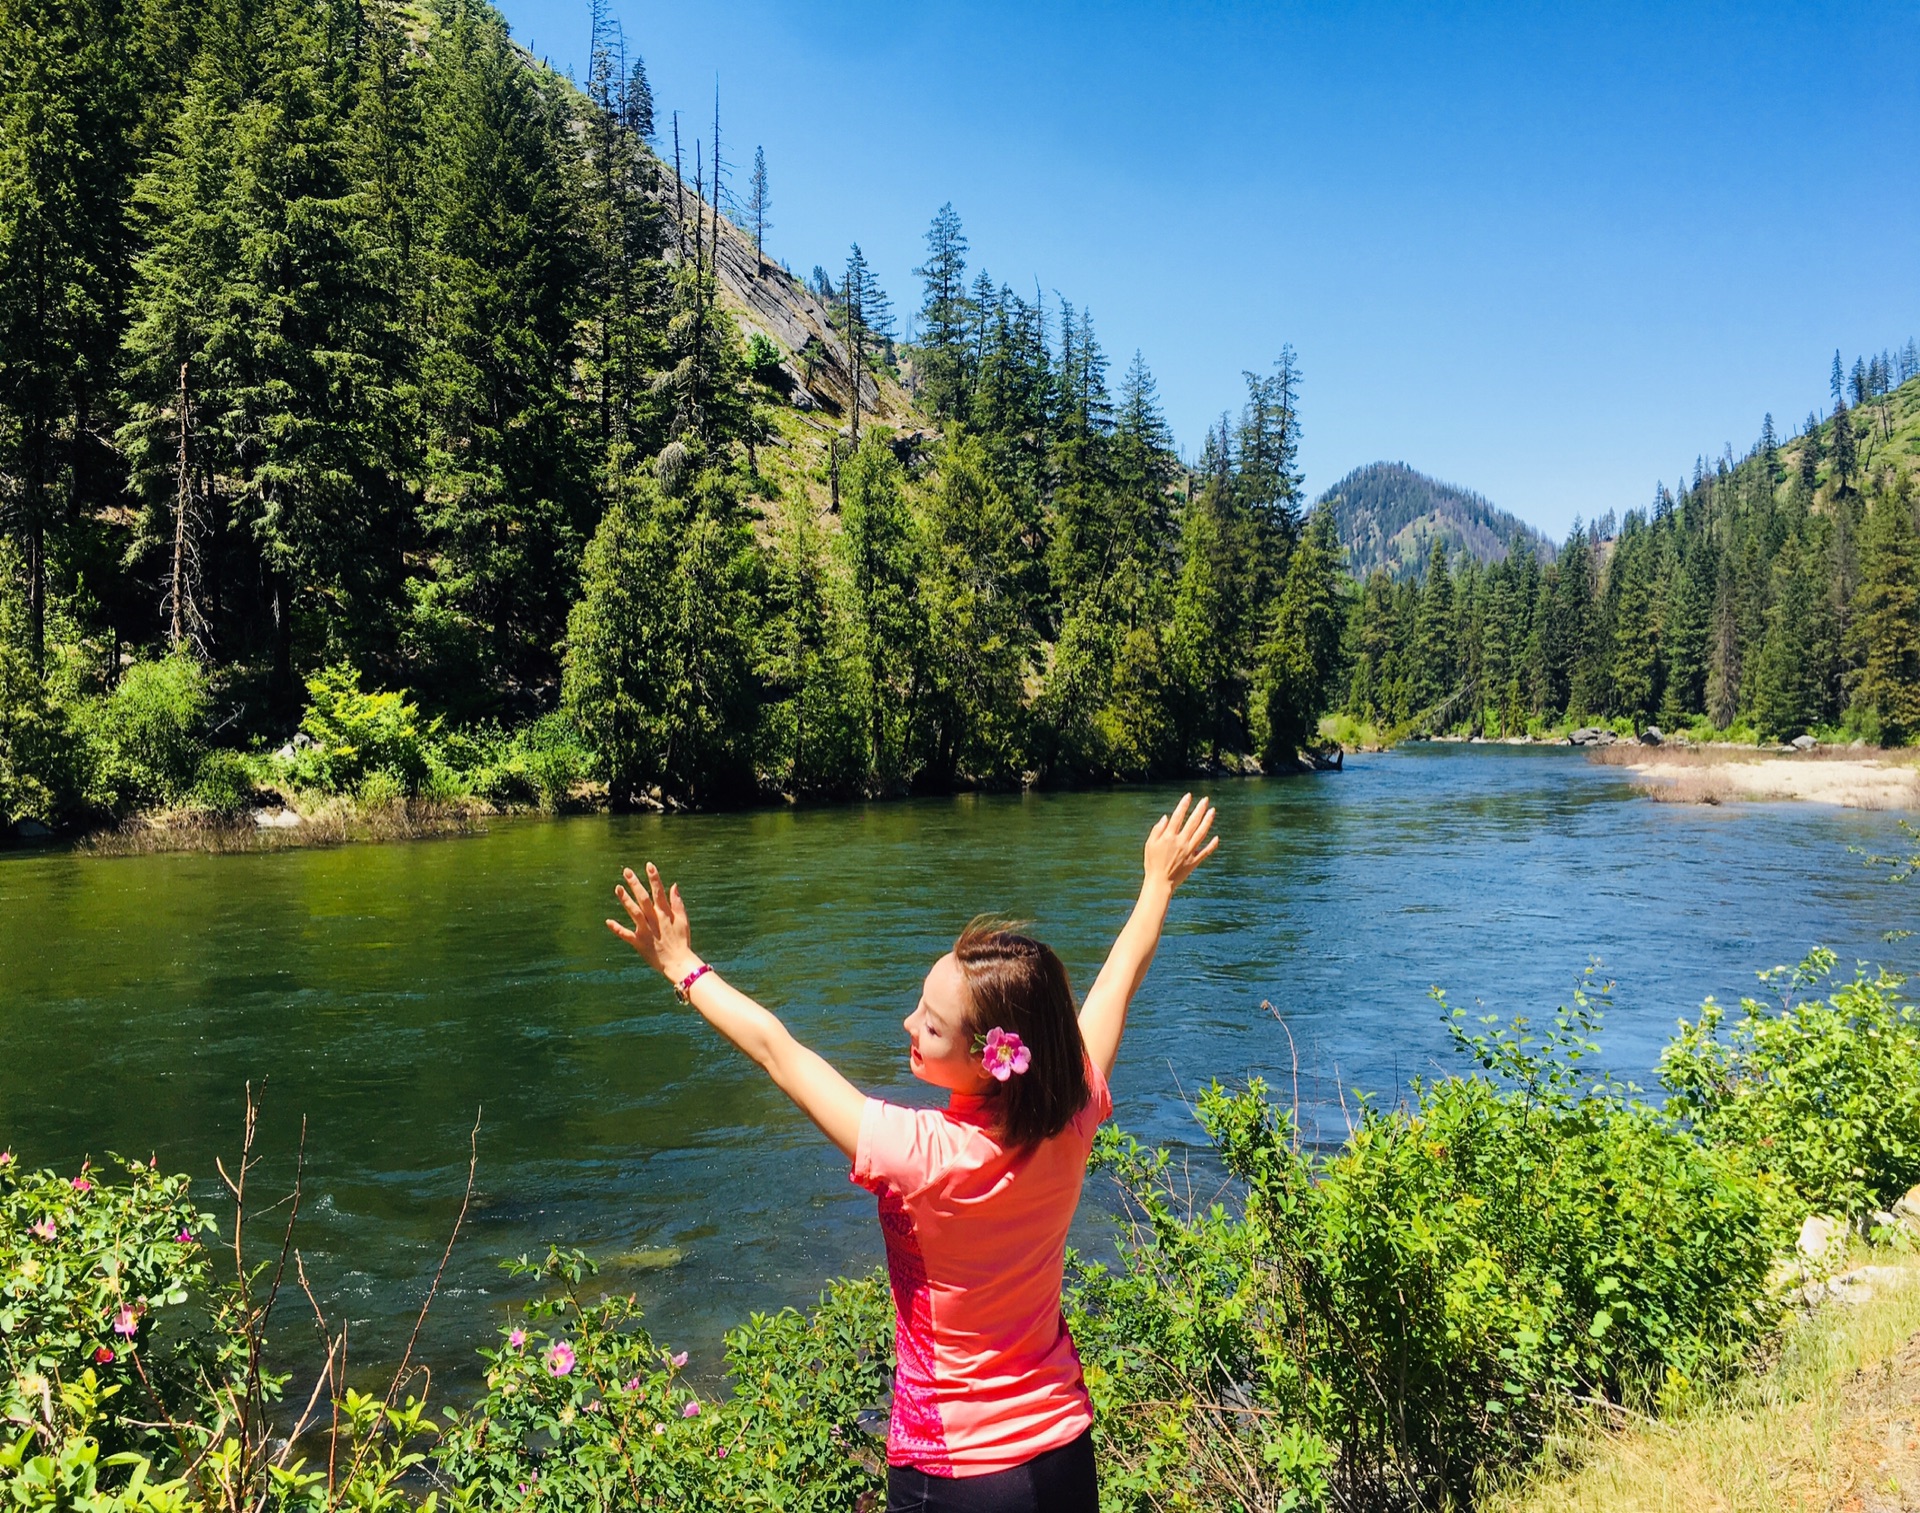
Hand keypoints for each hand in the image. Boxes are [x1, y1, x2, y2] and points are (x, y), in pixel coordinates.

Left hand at [607, 863, 701, 983]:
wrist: (679, 963)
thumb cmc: (681, 941)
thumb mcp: (683, 920)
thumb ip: (677, 902)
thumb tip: (674, 885)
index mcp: (665, 914)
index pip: (659, 892)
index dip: (654, 878)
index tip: (649, 865)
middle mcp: (655, 920)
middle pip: (644, 899)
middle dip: (635, 884)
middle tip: (627, 871)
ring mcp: (646, 931)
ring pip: (634, 912)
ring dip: (626, 900)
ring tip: (617, 888)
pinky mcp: (640, 943)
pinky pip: (626, 935)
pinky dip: (617, 929)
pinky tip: (608, 921)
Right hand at [1143, 794, 1217, 891]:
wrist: (1160, 883)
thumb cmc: (1152, 863)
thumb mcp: (1149, 845)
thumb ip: (1157, 829)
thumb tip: (1166, 817)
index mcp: (1169, 837)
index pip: (1178, 816)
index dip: (1184, 805)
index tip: (1189, 796)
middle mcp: (1181, 842)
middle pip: (1193, 822)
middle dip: (1200, 809)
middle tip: (1205, 800)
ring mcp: (1189, 851)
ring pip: (1201, 833)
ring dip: (1208, 821)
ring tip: (1212, 811)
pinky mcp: (1194, 861)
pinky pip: (1205, 851)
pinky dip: (1212, 844)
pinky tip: (1217, 837)